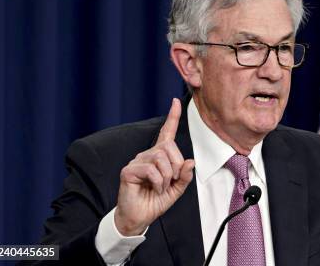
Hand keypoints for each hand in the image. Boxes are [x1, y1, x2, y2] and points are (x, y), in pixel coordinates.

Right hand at [114, 98, 194, 235]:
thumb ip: (184, 176)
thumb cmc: (155, 201)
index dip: (172, 117)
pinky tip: (153, 189)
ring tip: (161, 188)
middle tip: (170, 182)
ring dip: (167, 177)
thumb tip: (190, 161)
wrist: (139, 217)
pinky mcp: (129, 170)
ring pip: (161, 158)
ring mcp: (137, 161)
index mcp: (159, 156)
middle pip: (169, 147)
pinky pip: (151, 169)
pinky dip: (158, 182)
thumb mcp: (176, 190)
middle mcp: (147, 155)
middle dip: (176, 166)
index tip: (175, 101)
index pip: (166, 133)